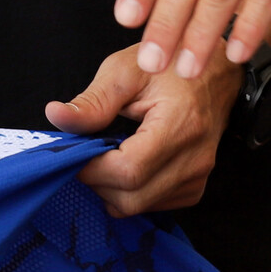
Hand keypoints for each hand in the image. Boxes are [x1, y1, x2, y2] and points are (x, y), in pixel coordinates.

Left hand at [44, 43, 242, 215]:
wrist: (215, 74)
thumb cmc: (168, 66)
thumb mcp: (125, 70)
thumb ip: (92, 100)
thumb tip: (55, 117)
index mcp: (179, 127)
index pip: (128, 171)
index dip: (91, 169)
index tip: (71, 151)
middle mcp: (195, 159)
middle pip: (133, 197)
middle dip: (97, 182)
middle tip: (83, 154)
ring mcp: (199, 176)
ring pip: (141, 205)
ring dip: (111, 189)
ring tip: (103, 155)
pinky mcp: (196, 186)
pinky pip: (156, 203)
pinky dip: (131, 192)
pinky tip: (122, 165)